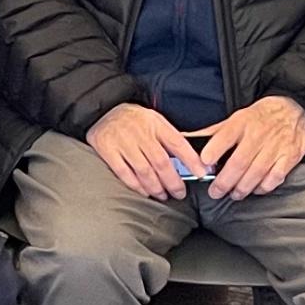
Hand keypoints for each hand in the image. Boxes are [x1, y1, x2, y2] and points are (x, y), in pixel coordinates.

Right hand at [82, 101, 201, 204]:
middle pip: (161, 162)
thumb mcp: (154, 120)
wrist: (103, 110)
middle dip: (173, 182)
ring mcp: (122, 141)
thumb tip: (194, 160)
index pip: (177, 143)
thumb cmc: (134, 120)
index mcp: (155, 123)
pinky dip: (136, 185)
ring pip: (144, 170)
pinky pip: (124, 173)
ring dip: (156, 187)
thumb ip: (169, 138)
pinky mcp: (107, 149)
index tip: (202, 174)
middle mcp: (139, 132)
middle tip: (180, 193)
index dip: (191, 160)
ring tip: (163, 195)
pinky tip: (144, 191)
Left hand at [193, 94, 304, 201]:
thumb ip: (214, 132)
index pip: (224, 136)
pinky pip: (276, 177)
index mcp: (241, 123)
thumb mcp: (236, 118)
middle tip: (215, 192)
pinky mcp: (289, 157)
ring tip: (234, 194)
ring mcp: (275, 147)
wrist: (296, 110)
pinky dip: (264, 187)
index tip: (204, 162)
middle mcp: (257, 135)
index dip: (214, 150)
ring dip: (242, 188)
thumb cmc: (261, 117)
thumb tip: (187, 139)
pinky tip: (256, 190)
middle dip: (225, 181)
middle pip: (239, 162)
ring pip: (256, 173)